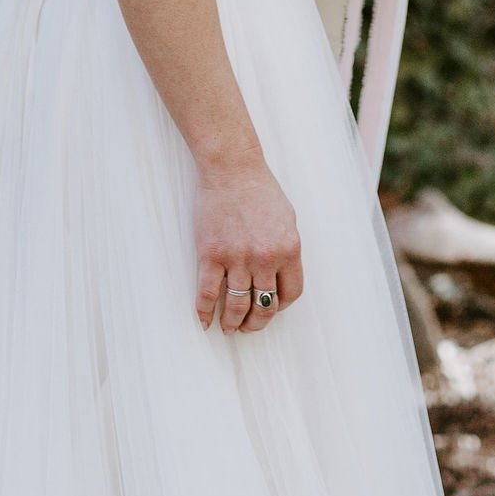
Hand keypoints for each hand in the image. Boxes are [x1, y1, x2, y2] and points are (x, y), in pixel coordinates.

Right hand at [194, 159, 302, 334]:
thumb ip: (286, 248)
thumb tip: (282, 276)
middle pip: (264, 306)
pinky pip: (207, 294)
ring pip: (237, 306)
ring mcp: (238, 257)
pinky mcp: (211, 254)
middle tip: (248, 328)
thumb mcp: (287, 218)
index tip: (271, 308)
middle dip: (256, 323)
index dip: (280, 307)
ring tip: (228, 328)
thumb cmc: (259, 189)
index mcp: (288, 248)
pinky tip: (204, 321)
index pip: (290, 294)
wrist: (231, 167)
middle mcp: (265, 257)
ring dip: (233, 323)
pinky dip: (204, 313)